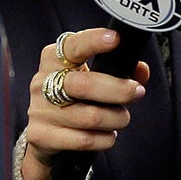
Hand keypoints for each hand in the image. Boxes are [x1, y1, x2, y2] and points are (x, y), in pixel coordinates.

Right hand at [23, 30, 149, 179]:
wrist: (43, 133)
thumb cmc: (73, 98)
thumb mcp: (90, 78)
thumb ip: (117, 70)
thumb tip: (141, 70)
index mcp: (54, 59)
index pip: (73, 46)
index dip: (93, 41)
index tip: (115, 39)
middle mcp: (43, 82)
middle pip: (83, 85)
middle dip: (118, 89)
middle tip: (137, 92)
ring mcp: (40, 110)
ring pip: (90, 117)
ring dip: (116, 118)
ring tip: (121, 118)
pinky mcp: (41, 135)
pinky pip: (84, 140)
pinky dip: (104, 139)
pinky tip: (108, 136)